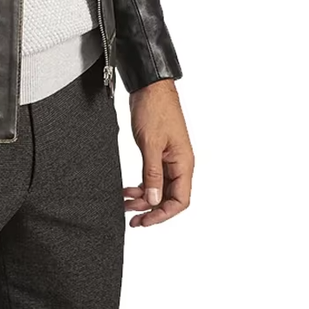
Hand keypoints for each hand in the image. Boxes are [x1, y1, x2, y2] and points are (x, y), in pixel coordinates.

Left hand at [123, 78, 193, 225]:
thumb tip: (152, 201)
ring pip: (159, 188)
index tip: (145, 221)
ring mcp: (169, 158)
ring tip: (125, 204)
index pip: (180, 200)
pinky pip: (153, 176)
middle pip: (169, 197)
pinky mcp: (159, 152)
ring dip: (144, 198)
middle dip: (150, 209)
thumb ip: (152, 174)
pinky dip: (142, 185)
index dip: (163, 214)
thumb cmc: (155, 110)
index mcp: (183, 163)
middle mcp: (179, 164)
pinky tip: (128, 189)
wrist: (150, 87)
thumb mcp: (150, 144)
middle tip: (131, 218)